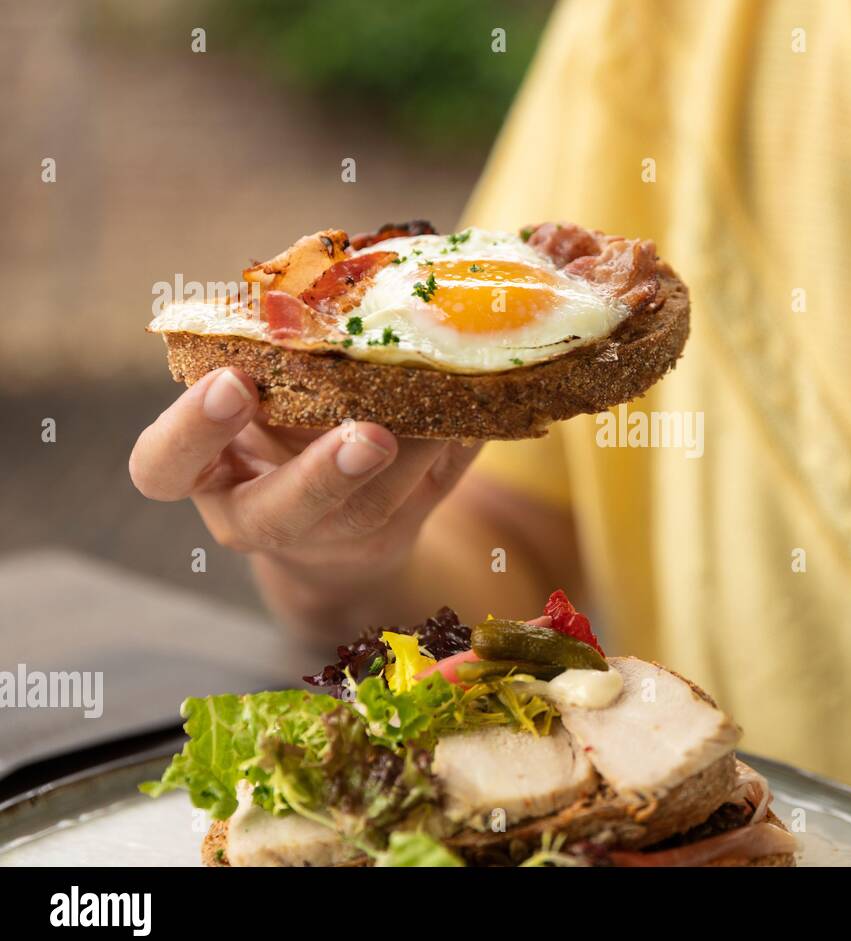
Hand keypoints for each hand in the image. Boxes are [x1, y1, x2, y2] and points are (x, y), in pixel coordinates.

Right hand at [129, 367, 479, 605]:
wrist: (331, 520)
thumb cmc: (279, 427)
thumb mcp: (259, 392)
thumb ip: (278, 352)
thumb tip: (352, 271)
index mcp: (203, 471)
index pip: (163, 465)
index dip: (192, 429)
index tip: (234, 382)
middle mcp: (254, 515)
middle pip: (277, 514)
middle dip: (323, 474)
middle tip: (369, 435)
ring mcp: (324, 539)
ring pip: (363, 513)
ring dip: (410, 460)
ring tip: (440, 417)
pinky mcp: (385, 541)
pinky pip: (421, 504)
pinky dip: (449, 454)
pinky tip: (468, 415)